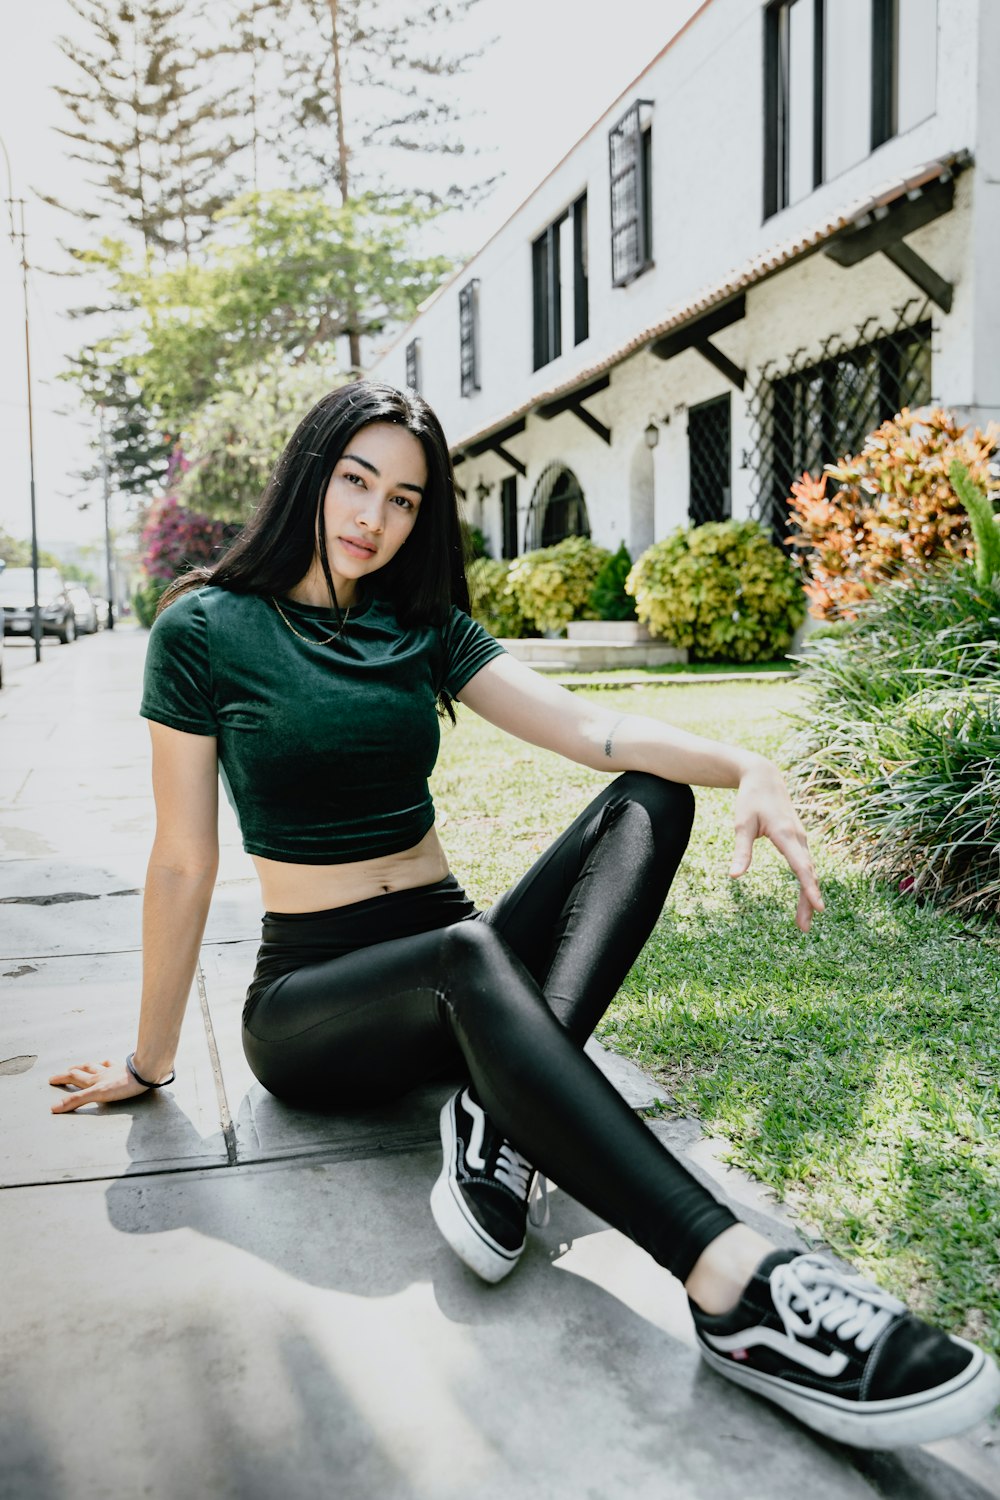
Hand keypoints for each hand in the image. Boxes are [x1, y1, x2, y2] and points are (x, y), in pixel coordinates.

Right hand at [49, 1058, 150, 1112]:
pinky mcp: (127, 1069)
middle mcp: (102, 1073)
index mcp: (95, 1081)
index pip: (74, 1078)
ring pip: (97, 1066)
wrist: (146, 1070)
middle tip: (63, 1072)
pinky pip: (115, 1064)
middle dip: (70, 1073)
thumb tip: (54, 1107)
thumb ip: (77, 1100)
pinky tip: (109, 1062)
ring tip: (82, 1065)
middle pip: (83, 1071)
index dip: (61, 1079)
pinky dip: (108, 1063)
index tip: (51, 1079)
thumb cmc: (124, 1084)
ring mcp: (115, 1070)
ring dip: (87, 1066)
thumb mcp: (98, 1094)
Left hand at [730, 757, 824, 931]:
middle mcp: (798, 837)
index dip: (810, 887)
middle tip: (804, 928)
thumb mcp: (742, 824)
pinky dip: (806, 883)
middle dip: (808, 900)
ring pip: (808, 871)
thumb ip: (742, 851)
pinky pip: (805, 865)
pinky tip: (804, 899)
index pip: (801, 866)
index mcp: (786, 834)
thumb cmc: (750, 800)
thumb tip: (735, 876)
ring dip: (808, 895)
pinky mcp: (798, 840)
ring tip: (802, 923)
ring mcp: (801, 838)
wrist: (764, 777)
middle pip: (808, 873)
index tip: (818, 907)